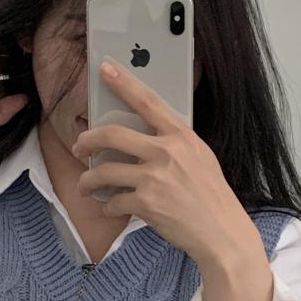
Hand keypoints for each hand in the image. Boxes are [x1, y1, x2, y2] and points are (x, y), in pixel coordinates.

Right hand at [0, 19, 28, 130]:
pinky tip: (22, 37)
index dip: (21, 88)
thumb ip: (3, 114)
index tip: (37, 88)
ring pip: (6, 47)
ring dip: (19, 49)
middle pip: (9, 67)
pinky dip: (9, 30)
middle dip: (23, 67)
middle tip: (40, 68)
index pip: (7, 88)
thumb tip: (25, 101)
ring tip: (34, 53)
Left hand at [71, 57, 253, 266]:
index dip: (123, 83)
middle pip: (111, 135)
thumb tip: (143, 138)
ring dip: (87, 180)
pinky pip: (112, 201)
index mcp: (181, 136)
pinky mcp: (146, 204)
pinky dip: (107, 207)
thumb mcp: (200, 157)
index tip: (104, 69)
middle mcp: (166, 152)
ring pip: (103, 171)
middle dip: (86, 140)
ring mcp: (154, 178)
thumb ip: (174, 143)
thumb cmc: (211, 196)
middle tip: (79, 146)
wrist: (221, 231)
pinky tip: (110, 208)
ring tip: (85, 185)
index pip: (147, 102)